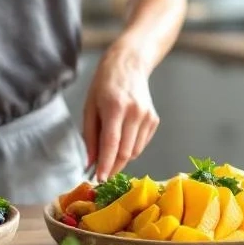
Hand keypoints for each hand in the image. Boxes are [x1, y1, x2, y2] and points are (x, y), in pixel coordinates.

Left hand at [82, 47, 158, 180]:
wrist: (128, 65)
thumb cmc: (104, 85)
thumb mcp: (89, 107)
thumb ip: (90, 136)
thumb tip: (91, 161)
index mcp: (115, 107)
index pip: (111, 144)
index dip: (105, 165)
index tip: (99, 179)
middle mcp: (134, 112)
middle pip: (125, 152)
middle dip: (113, 167)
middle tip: (102, 175)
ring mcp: (147, 116)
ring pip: (135, 151)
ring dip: (121, 159)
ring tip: (110, 153)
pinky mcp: (154, 119)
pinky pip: (141, 144)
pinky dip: (131, 149)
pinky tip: (122, 140)